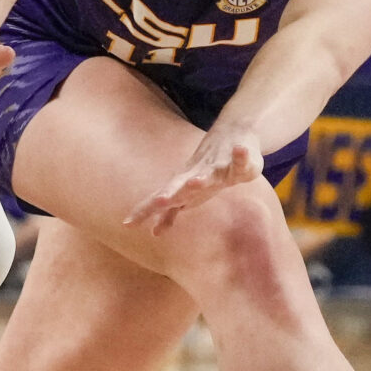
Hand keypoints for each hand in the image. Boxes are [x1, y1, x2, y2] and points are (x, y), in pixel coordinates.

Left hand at [123, 124, 264, 234]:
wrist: (233, 137)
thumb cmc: (206, 172)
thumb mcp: (187, 195)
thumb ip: (171, 214)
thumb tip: (154, 233)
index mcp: (183, 187)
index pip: (161, 201)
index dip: (146, 210)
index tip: (128, 224)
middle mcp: (197, 176)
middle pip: (180, 185)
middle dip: (171, 193)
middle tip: (160, 201)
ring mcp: (218, 168)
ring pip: (209, 174)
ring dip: (202, 178)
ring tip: (196, 181)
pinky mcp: (240, 160)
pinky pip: (242, 159)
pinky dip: (240, 155)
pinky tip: (240, 150)